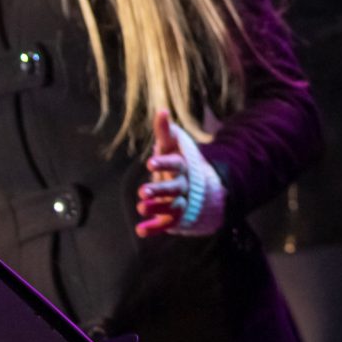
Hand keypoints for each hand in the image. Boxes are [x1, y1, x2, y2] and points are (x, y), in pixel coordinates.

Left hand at [135, 108, 224, 237]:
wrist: (201, 187)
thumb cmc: (181, 160)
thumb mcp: (174, 145)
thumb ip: (166, 131)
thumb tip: (161, 110)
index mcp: (183, 166)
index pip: (175, 164)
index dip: (163, 164)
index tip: (149, 163)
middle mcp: (183, 185)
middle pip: (174, 188)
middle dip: (159, 190)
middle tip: (143, 192)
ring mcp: (181, 202)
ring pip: (171, 207)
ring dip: (156, 209)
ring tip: (140, 208)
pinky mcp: (176, 217)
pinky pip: (166, 224)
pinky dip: (154, 228)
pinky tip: (140, 230)